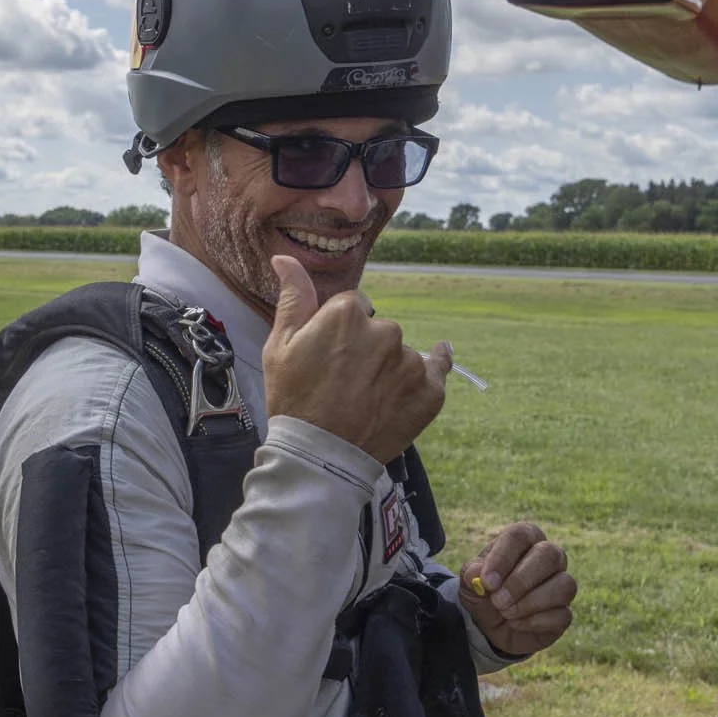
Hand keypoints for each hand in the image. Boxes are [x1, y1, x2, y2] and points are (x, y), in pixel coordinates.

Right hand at [263, 255, 448, 462]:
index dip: (337, 332)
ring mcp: (411, 362)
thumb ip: (293, 297)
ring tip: (365, 400)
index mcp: (348, 313)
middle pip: (378, 329)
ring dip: (389, 368)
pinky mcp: (430, 391)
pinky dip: (429, 375)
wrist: (319, 458)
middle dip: (365, 349)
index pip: (351, 308)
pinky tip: (418, 380)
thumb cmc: (294, 400)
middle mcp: (386, 330)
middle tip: (344, 382)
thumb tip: (286, 258)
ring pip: (401, 354)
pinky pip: (437, 370)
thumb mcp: (280, 345)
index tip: (328, 357)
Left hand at [458, 523, 574, 657]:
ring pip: (564, 585)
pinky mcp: (565, 613)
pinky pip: (562, 615)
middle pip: (549, 555)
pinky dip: (534, 622)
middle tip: (498, 600)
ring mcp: (561, 584)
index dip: (503, 558)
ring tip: (505, 613)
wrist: (491, 626)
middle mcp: (548, 557)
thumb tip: (476, 575)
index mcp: (524, 540)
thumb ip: (471, 574)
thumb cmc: (484, 593)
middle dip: (520, 581)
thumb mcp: (470, 583)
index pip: (520, 536)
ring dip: (529, 603)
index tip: (488, 582)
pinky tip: (516, 623)